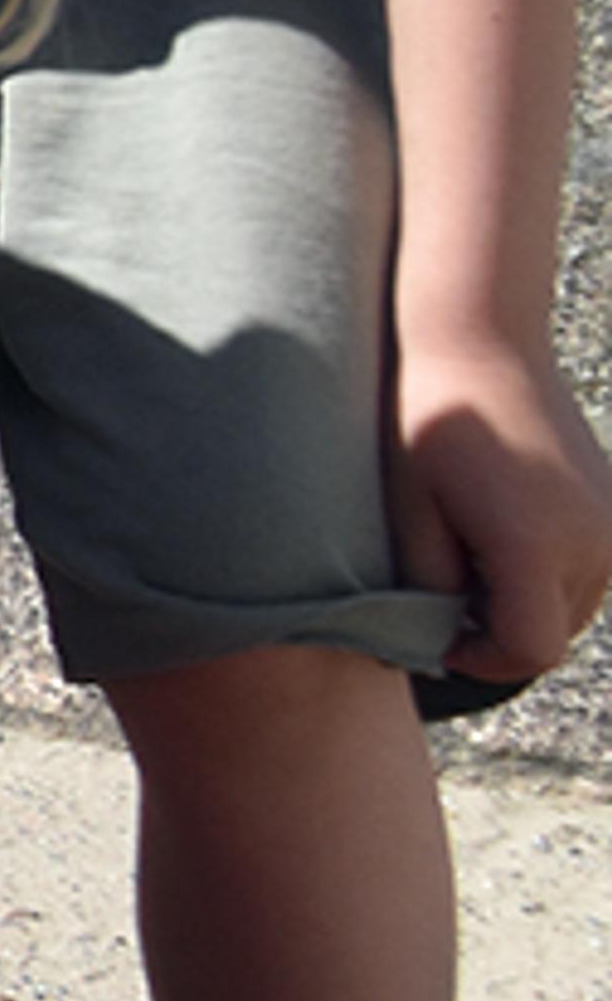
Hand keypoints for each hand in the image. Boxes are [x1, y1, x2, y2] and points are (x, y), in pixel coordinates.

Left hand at [392, 328, 611, 683]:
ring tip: (469, 555)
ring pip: (570, 608)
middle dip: (497, 630)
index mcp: (536, 547)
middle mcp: (591, 543)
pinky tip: (498, 535)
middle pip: (551, 634)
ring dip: (523, 603)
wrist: (479, 340)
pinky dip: (545, 575)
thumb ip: (428, 586)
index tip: (438, 637)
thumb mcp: (408, 510)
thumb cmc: (427, 418)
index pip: (528, 651)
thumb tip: (433, 640)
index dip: (479, 659)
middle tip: (444, 591)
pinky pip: (584, 572)